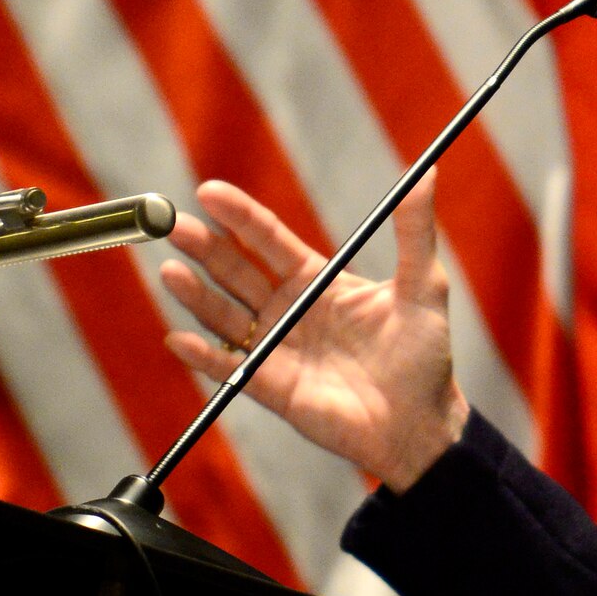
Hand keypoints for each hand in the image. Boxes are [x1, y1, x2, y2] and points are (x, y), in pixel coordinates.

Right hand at [158, 175, 466, 491]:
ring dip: (195, 294)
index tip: (209, 191)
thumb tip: (426, 173)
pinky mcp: (271, 387)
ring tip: (171, 270)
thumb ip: (415, 231)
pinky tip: (180, 338)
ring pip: (224, 315)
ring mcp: (276, 347)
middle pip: (235, 271)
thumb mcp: (423, 286)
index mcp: (317, 279)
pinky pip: (229, 368)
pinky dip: (203, 355)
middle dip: (203, 247)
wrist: (422, 422)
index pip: (267, 239)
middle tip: (174, 224)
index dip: (238, 215)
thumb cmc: (425, 354)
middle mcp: (288, 309)